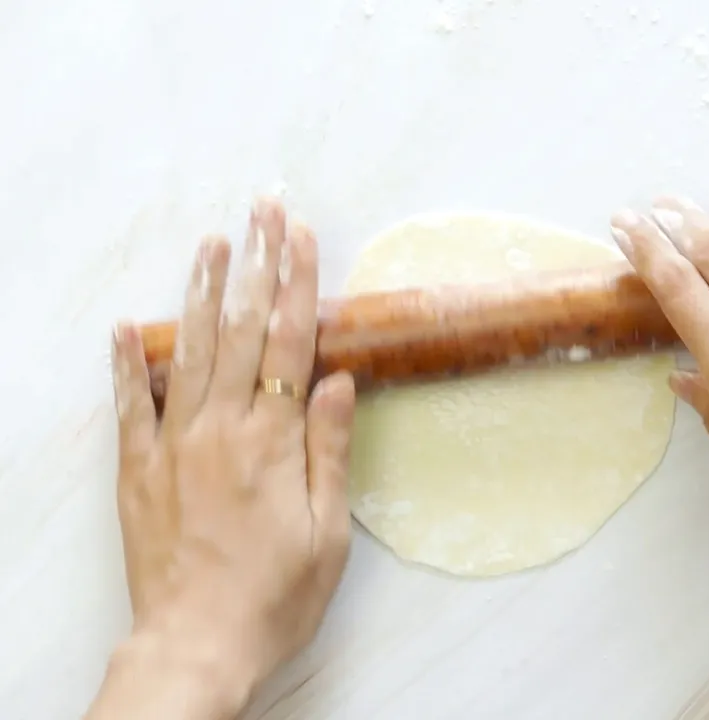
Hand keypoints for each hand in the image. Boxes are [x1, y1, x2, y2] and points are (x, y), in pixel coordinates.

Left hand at [90, 198, 355, 718]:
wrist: (197, 645)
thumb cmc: (275, 595)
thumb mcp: (328, 531)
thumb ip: (329, 449)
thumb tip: (338, 380)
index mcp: (273, 442)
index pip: (291, 344)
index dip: (298, 284)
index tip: (302, 235)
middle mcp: (220, 429)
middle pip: (243, 330)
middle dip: (257, 264)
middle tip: (263, 208)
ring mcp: (173, 445)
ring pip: (191, 351)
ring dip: (204, 292)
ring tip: (214, 242)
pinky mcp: (138, 469)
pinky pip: (130, 404)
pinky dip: (128, 361)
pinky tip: (129, 324)